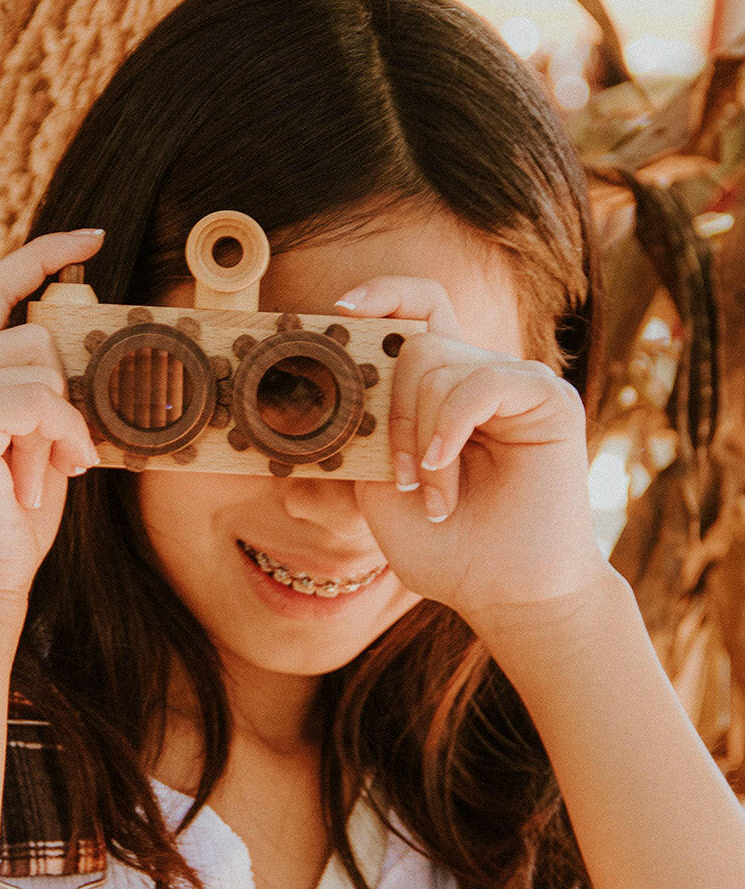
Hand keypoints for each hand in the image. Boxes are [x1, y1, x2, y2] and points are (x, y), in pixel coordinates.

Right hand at [0, 231, 103, 605]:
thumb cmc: (8, 512)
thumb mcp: (30, 433)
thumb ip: (41, 382)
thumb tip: (84, 333)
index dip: (42, 256)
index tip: (90, 237)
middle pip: (35, 333)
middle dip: (61, 399)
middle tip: (51, 457)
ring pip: (41, 363)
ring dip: (60, 424)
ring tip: (39, 470)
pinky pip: (40, 396)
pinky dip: (61, 434)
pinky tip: (47, 472)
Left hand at [344, 276, 612, 629]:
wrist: (504, 593)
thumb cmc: (444, 545)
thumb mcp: (381, 484)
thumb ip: (368, 430)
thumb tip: (340, 378)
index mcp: (443, 392)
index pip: (420, 312)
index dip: (385, 295)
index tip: (341, 309)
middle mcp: (479, 379)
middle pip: (416, 342)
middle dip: (392, 413)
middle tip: (401, 479)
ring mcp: (515, 384)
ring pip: (436, 364)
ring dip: (420, 438)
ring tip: (434, 496)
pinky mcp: (548, 398)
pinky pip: (480, 381)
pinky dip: (450, 426)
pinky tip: (444, 469)